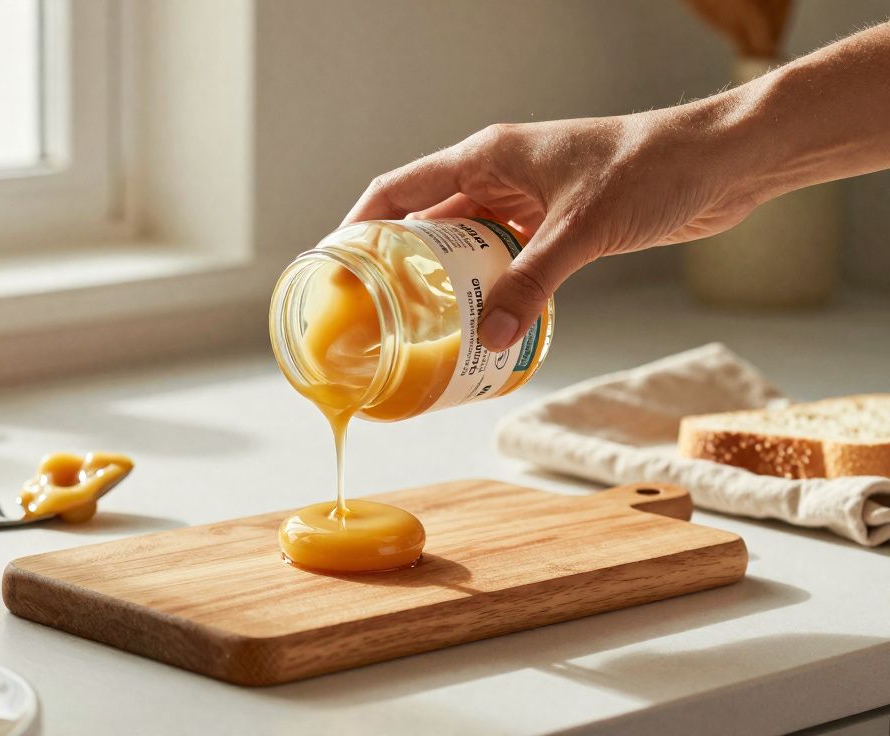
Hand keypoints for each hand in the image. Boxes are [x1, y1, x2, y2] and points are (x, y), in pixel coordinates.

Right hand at [342, 110, 763, 351]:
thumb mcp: (583, 228)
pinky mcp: (556, 224)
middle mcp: (499, 175)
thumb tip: (493, 335)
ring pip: (465, 243)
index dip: (360, 225)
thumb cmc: (654, 167)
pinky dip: (488, 286)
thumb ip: (533, 282)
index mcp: (489, 156)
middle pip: (426, 220)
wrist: (722, 162)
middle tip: (373, 310)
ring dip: (444, 280)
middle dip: (396, 263)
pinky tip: (482, 318)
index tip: (336, 266)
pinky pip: (504, 258)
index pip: (401, 188)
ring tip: (419, 324)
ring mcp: (527, 200)